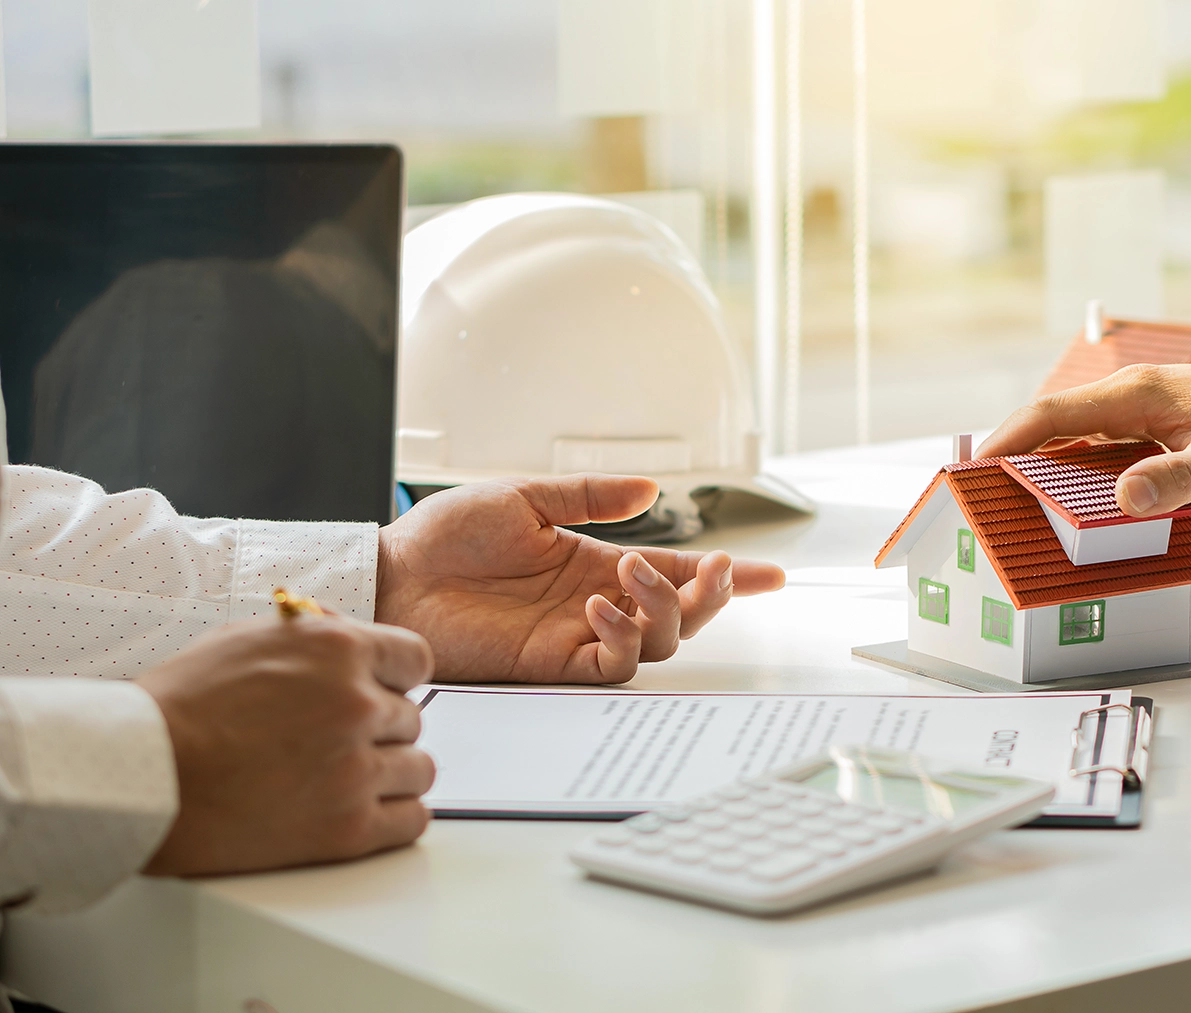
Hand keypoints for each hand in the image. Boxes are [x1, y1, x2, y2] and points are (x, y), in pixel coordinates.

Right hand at [138, 617, 433, 876]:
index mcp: (338, 651)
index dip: (396, 679)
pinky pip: (413, 820)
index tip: (381, 694)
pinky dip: (394, 818)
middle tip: (336, 743)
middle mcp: (357, 706)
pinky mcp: (347, 829)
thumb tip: (347, 640)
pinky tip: (362, 812)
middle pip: (411, 719)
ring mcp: (355, 770)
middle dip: (379, 730)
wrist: (140, 776)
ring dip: (389, 774)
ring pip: (418, 770)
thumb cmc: (179, 709)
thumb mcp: (246, 639)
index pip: (416, 661)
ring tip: (343, 779)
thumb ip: (312, 638)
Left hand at [374, 475, 785, 683]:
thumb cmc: (443, 537)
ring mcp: (577, 636)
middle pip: (682, 615)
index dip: (725, 578)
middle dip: (710, 594)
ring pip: (658, 643)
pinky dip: (621, 637)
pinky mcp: (552, 663)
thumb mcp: (525, 497)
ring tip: (629, 576)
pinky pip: (612, 664)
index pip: (676, 574)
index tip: (771, 574)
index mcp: (594, 564)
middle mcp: (596, 604)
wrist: (392, 574)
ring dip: (662, 609)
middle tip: (708, 568)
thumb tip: (652, 490)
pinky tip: (599, 607)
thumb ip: (589, 496)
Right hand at [977, 364, 1190, 515]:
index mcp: (1135, 394)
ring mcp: (1132, 412)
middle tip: (974, 496)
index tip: (971, 468)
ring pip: (1067, 439)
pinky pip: (1091, 450)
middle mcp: (1125, 397)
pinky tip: (1058, 505)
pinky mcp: (1142, 430)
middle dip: (1008, 458)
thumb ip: (1177, 481)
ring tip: (1003, 505)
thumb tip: (1124, 500)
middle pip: (1048, 425)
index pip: (1051, 413)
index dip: (1006, 440)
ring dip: (1036, 468)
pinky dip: (1068, 474)